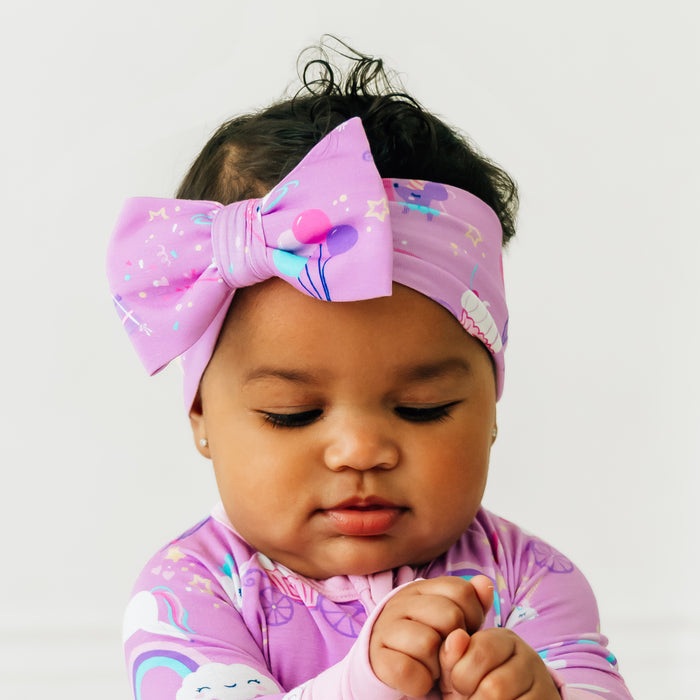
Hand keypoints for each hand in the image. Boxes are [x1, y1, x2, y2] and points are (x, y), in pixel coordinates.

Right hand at [369, 576, 492, 697]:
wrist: (387, 663)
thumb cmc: (427, 638)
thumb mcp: (451, 619)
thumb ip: (472, 601)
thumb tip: (485, 583)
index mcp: (421, 588)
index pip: (462, 590)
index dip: (474, 616)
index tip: (464, 631)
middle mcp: (401, 602)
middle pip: (449, 615)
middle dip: (456, 642)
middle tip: (447, 652)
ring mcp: (385, 627)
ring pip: (428, 643)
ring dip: (437, 665)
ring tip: (432, 665)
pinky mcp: (377, 657)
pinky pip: (408, 670)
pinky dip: (420, 682)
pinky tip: (419, 677)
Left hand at [438, 627, 559, 698]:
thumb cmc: (477, 687)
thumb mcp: (460, 672)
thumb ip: (452, 656)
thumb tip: (456, 636)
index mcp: (503, 639)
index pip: (481, 650)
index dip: (461, 674)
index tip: (458, 684)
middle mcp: (527, 656)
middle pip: (494, 686)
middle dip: (474, 699)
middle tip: (472, 699)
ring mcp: (542, 683)